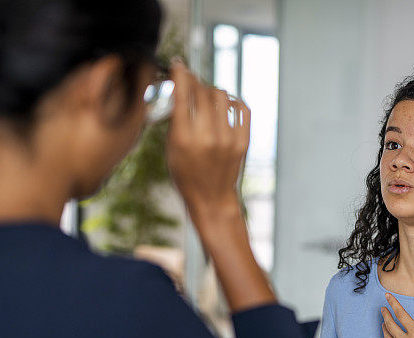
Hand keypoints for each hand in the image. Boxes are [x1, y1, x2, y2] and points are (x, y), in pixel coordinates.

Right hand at [165, 58, 250, 219]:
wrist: (211, 197)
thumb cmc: (186, 174)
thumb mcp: (171, 148)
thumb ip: (175, 120)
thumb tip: (181, 88)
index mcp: (183, 138)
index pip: (182, 94)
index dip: (180, 74)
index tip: (178, 64)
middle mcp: (207, 136)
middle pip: (202, 92)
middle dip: (195, 82)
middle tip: (192, 82)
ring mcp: (227, 139)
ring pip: (222, 95)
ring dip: (212, 90)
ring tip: (207, 96)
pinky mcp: (243, 141)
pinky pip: (242, 107)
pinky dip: (233, 101)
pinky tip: (226, 104)